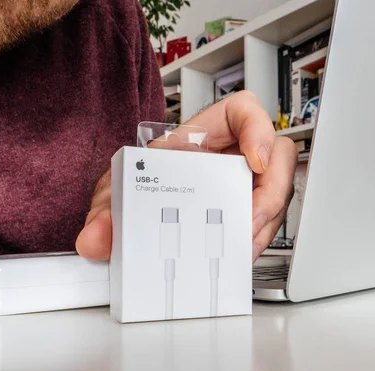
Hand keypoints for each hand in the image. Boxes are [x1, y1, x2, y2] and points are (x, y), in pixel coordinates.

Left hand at [76, 90, 297, 261]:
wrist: (136, 208)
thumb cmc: (138, 182)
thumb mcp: (119, 189)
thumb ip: (105, 209)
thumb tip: (96, 238)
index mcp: (204, 136)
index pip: (245, 111)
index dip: (259, 130)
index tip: (256, 158)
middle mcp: (230, 158)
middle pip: (278, 159)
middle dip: (271, 192)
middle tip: (252, 218)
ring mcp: (243, 186)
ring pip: (277, 196)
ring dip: (264, 225)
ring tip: (241, 246)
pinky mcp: (246, 213)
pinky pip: (266, 224)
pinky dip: (256, 242)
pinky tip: (238, 254)